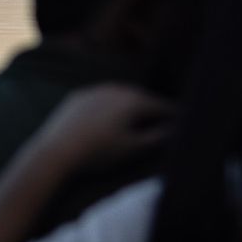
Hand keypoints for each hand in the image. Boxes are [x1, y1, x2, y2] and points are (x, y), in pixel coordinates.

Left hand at [28, 83, 173, 173]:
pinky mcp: (79, 96)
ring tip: (137, 119)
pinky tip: (109, 118)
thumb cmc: (99, 152)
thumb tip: (176, 128)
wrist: (57, 151)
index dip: (175, 114)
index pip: (162, 106)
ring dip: (131, 106)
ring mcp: (96, 90)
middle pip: (142, 98)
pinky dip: (110, 107)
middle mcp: (117, 89)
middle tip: (164, 119)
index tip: (184, 120)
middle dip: (153, 108)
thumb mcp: (133, 149)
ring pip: (121, 96)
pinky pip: (101, 99)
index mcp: (134, 100)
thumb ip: (158, 137)